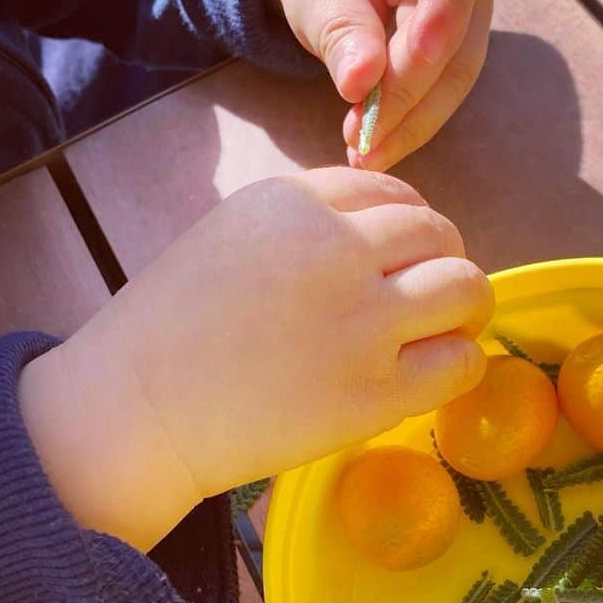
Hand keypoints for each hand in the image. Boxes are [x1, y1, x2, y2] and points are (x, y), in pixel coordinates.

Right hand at [20, 168, 492, 549]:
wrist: (136, 410)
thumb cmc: (168, 329)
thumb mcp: (230, 237)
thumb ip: (303, 227)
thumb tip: (379, 240)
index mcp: (296, 202)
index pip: (393, 192)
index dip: (412, 225)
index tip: (406, 256)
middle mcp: (338, 249)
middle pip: (439, 234)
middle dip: (445, 261)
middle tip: (432, 298)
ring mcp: (361, 323)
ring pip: (466, 289)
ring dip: (465, 308)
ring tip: (445, 333)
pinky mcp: (373, 393)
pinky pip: (459, 364)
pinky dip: (459, 365)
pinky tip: (432, 376)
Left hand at [269, 0, 491, 171]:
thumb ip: (341, 29)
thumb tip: (360, 85)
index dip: (434, 26)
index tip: (396, 74)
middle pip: (454, 46)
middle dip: (406, 99)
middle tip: (363, 139)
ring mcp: (468, 22)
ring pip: (452, 83)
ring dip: (408, 126)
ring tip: (363, 154)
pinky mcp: (455, 60)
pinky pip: (439, 98)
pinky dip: (406, 128)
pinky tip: (374, 149)